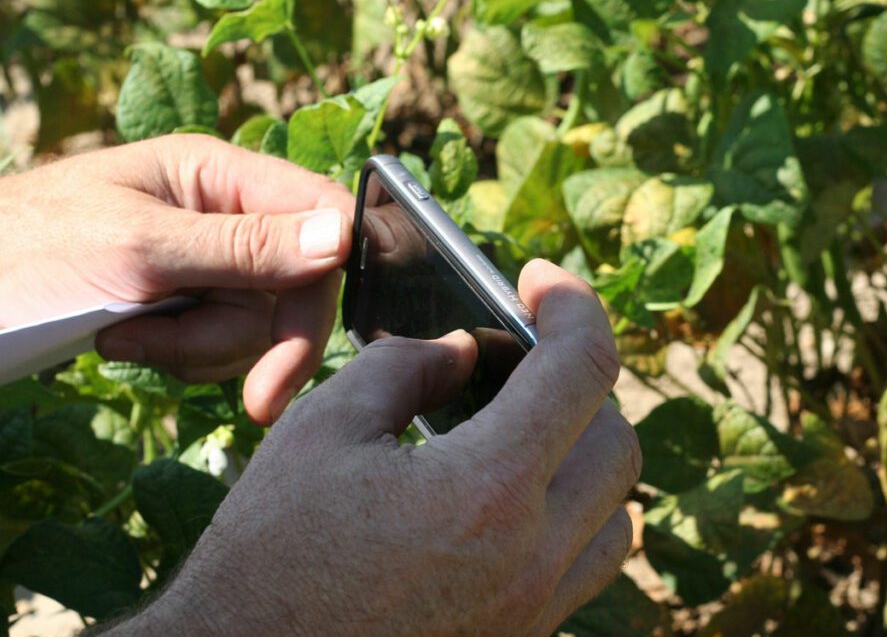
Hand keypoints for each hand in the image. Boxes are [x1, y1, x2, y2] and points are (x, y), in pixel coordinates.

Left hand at [0, 134, 353, 422]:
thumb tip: (342, 238)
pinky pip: (219, 346)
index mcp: (221, 173)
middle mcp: (227, 214)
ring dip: (197, 350)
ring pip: (257, 326)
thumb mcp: (140, 248)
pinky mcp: (187, 303)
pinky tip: (122, 342)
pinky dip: (176, 357)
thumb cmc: (29, 246)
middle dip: (253, 340)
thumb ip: (245, 247)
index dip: (328, 280)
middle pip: (297, 287)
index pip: (321, 216)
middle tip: (252, 402)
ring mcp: (209, 263)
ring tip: (125, 336)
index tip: (302, 345)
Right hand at [117, 260, 640, 636]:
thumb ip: (403, 369)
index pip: (583, 370)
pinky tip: (506, 499)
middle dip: (581, 381)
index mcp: (488, 489)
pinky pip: (584, 567)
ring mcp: (533, 610)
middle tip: (525, 357)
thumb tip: (462, 353)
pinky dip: (570, 516)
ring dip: (585, 455)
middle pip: (618, 441)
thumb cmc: (269, 554)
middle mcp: (532, 557)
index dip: (573, 305)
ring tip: (522, 428)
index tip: (544, 282)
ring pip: (617, 513)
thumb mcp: (322, 431)